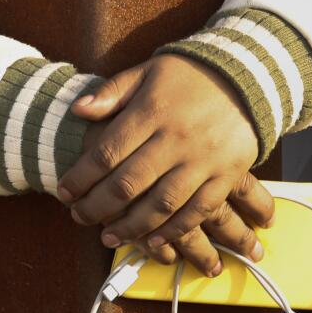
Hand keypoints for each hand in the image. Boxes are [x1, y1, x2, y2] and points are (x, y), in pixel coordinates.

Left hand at [56, 55, 272, 277]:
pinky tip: (153, 240)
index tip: (65, 192)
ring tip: (108, 237)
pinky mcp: (227, 175)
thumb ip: (112, 92)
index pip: (107, 151)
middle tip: (79, 218)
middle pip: (129, 182)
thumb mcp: (147, 71)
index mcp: (152, 111)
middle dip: (98, 206)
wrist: (247, 76)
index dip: (82, 176)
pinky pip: (199, 210)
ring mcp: (204, 160)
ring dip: (132, 226)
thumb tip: (77, 111)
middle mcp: (176, 138)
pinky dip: (175, 230)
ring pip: (162, 203)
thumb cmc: (189, 75)